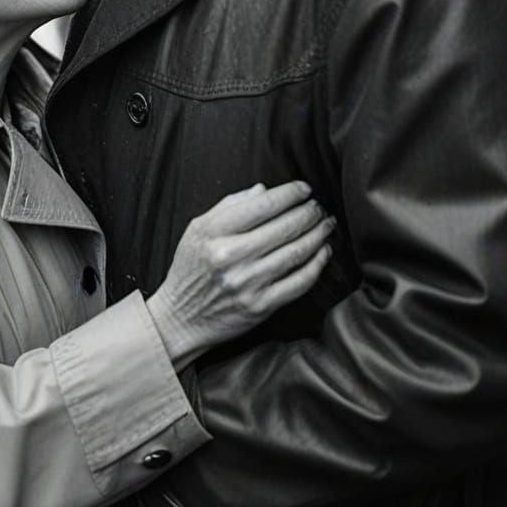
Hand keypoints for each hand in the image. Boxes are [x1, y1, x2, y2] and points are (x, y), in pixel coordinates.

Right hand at [146, 182, 333, 369]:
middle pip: (284, 227)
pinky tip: (323, 253)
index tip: (304, 189)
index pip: (262, 206)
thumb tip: (264, 191)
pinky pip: (299, 282)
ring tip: (326, 224)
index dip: (290, 194)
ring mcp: (247, 283)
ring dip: (318, 235)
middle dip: (309, 212)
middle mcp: (230, 256)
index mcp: (213, 232)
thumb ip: (230, 205)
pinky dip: (317, 265)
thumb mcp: (197, 229)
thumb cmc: (190, 269)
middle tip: (318, 206)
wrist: (181, 318)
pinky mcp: (261, 306)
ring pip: (296, 252)